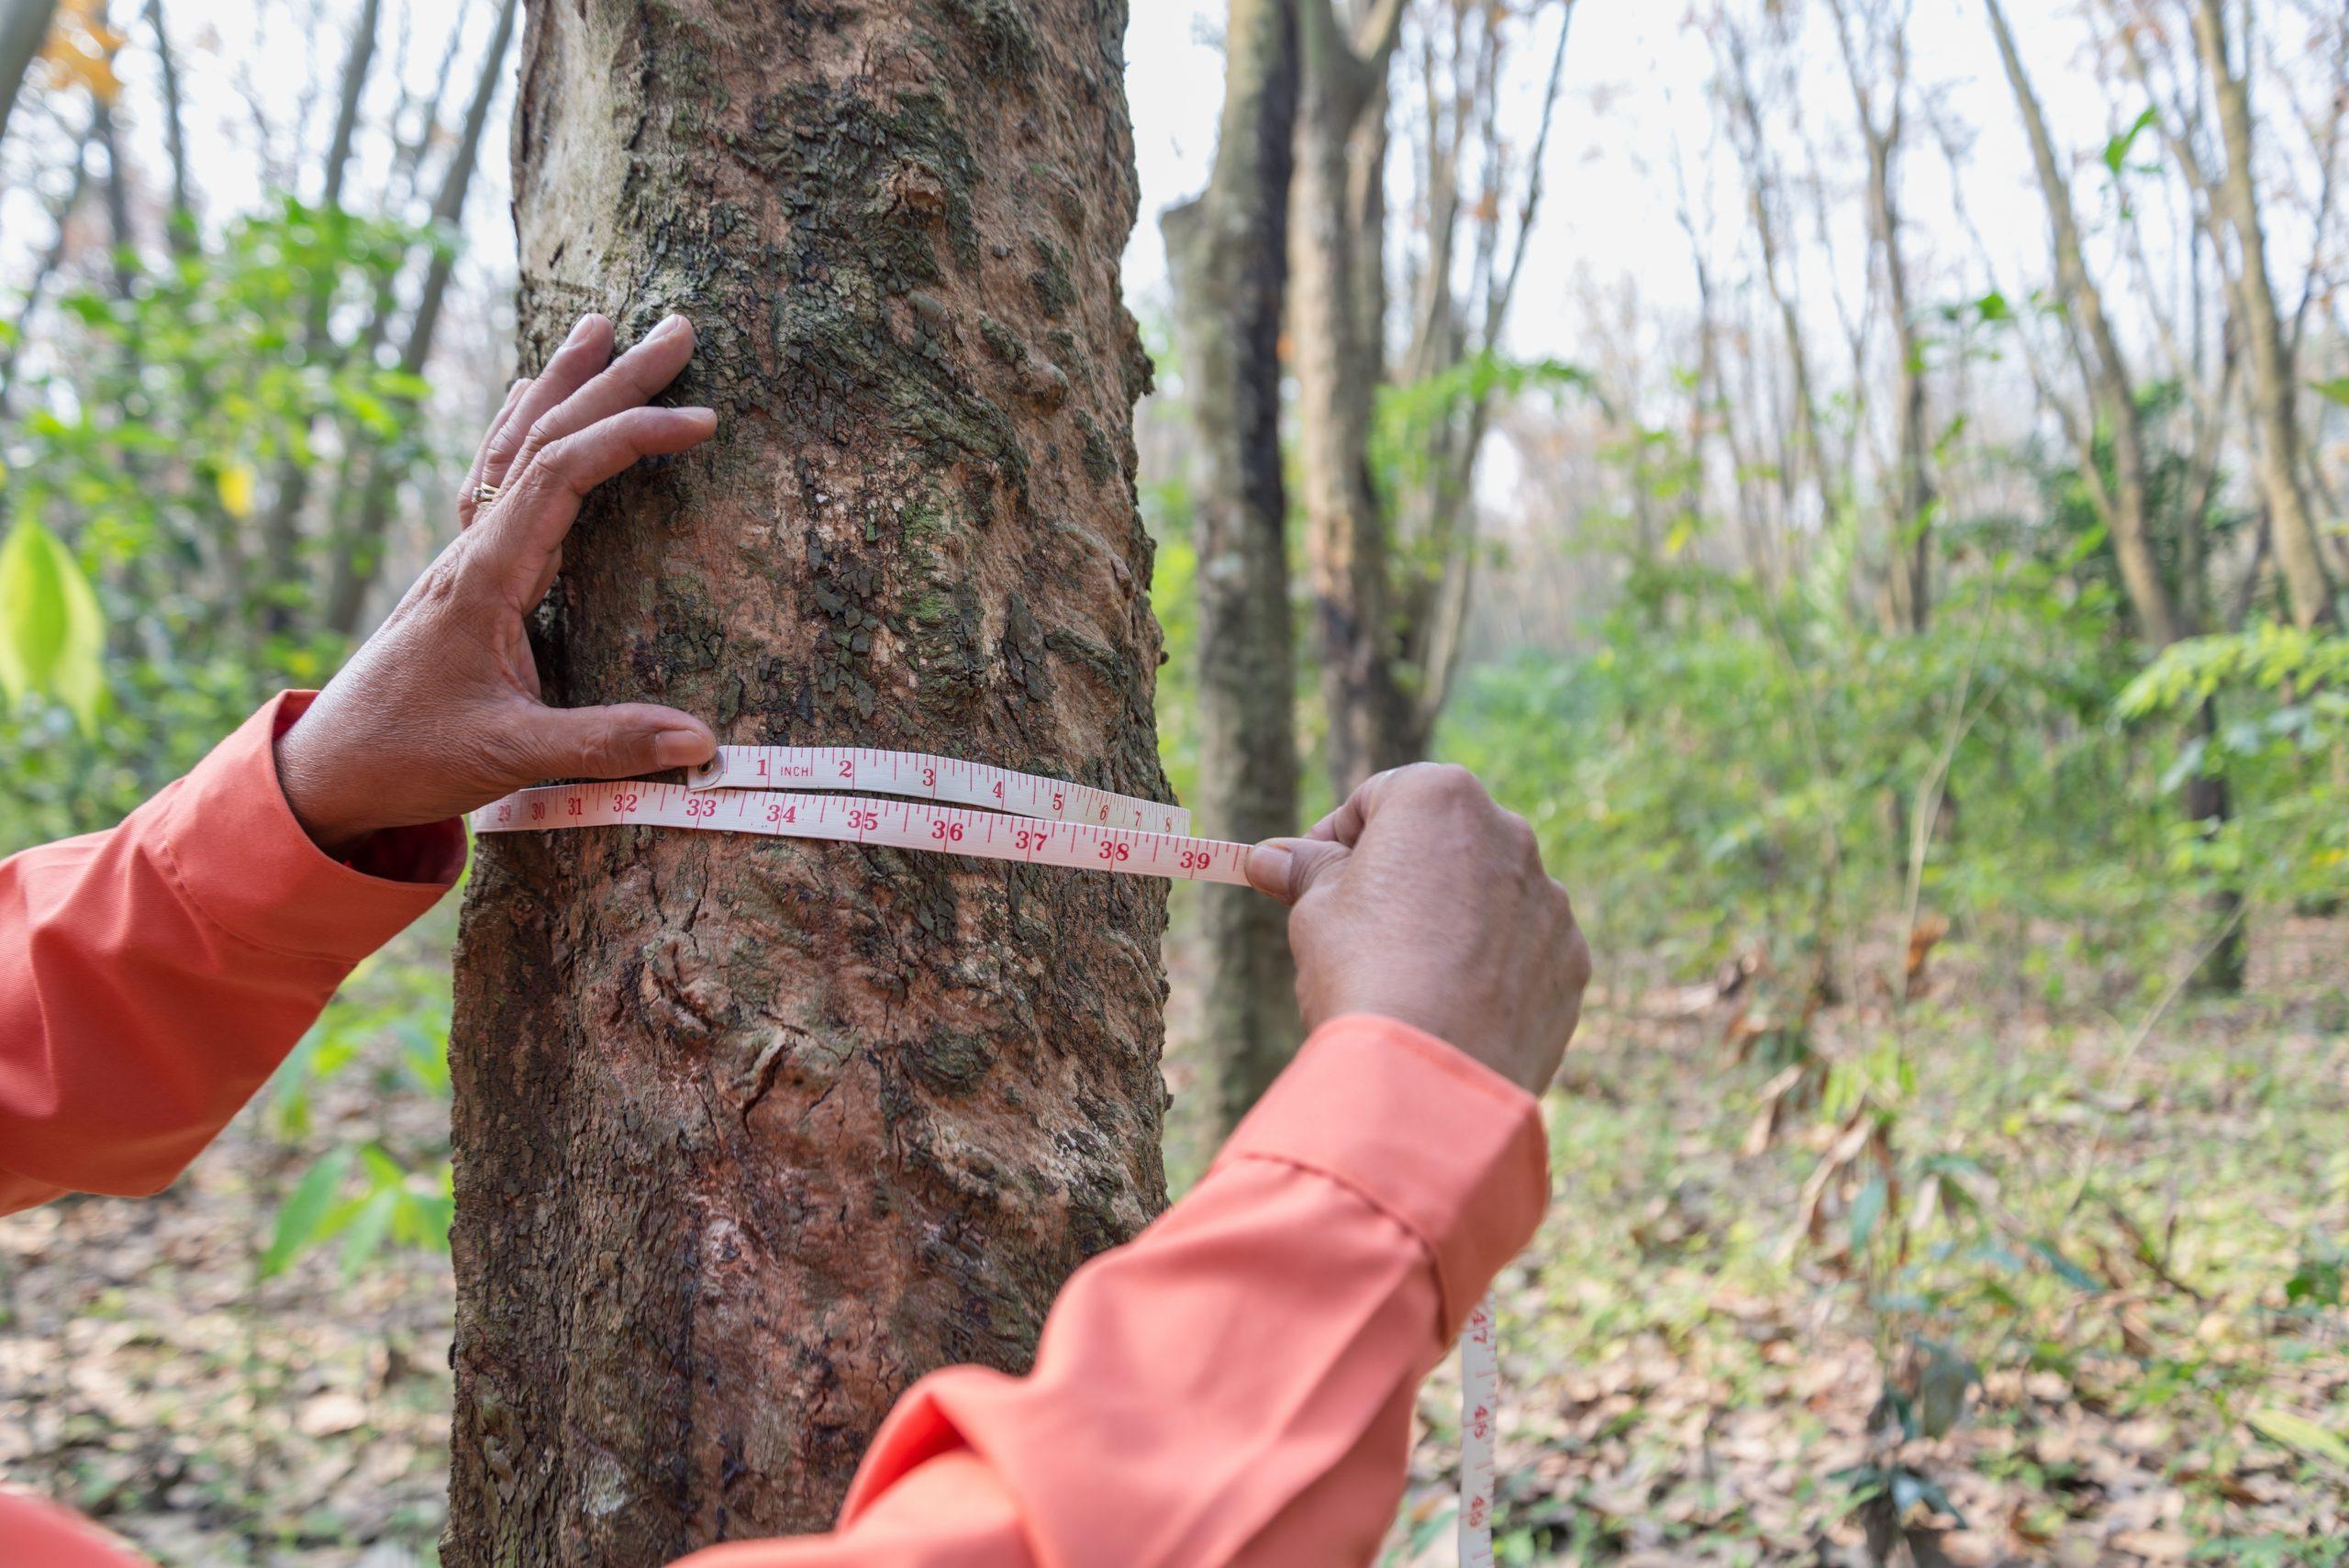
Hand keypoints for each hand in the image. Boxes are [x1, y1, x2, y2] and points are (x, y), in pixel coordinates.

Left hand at [275, 313, 719, 854]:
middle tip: (675, 330)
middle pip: (540, 435)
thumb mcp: (511, 756)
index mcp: (485, 577)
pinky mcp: (463, 574)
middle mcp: (470, 550)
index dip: (630, 435)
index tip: (700, 418)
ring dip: (560, 384)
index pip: (562, 473)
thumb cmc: (410, 758)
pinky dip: (522, 424)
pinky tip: (528, 401)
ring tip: (599, 329)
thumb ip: (606, 743)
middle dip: (610, 380)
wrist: (327, 770)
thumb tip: (703, 740)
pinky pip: (493, 474)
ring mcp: (462, 556)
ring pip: (512, 443)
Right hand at [1245, 764, 1590, 1095]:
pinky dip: (1491, 968)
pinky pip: (1522, 950)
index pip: (1378, 799)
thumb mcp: (1315, 911)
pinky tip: (1452, 1009)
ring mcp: (1549, 899)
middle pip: (1441, 843)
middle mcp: (1509, 832)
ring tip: (1407, 979)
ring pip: (1487, 897)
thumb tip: (1270, 858)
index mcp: (1441, 797)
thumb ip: (1307, 872)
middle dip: (1401, 875)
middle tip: (1357, 927)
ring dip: (1451, 920)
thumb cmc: (1364, 972)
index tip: (1308, 876)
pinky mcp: (1571, 960)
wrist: (1432, 1074)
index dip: (1335, 838)